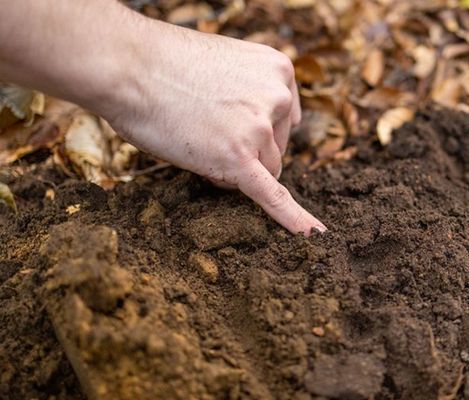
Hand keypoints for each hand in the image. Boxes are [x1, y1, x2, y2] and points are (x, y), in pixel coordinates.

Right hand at [100, 20, 325, 235]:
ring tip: (195, 140)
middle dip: (245, 151)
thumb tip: (258, 137)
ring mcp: (260, 128)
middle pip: (274, 149)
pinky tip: (311, 234)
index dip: (251, 129)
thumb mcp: (226, 66)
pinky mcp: (239, 158)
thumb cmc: (163, 65)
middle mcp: (278, 97)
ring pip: (264, 172)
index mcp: (279, 69)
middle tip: (201, 128)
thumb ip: (251, 94)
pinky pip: (272, 196)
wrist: (126, 65)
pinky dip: (292, 218)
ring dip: (235, 169)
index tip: (224, 117)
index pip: (281, 120)